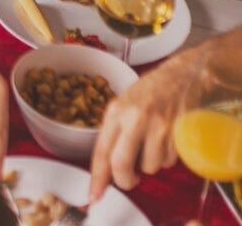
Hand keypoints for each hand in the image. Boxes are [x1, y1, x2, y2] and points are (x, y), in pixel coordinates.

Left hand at [88, 53, 184, 199]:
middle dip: (124, 180)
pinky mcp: (178, 133)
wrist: (179, 76)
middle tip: (129, 180)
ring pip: (149, 167)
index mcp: (115, 111)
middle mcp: (134, 118)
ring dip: (149, 165)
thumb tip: (107, 164)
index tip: (93, 194)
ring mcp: (157, 126)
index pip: (102, 150)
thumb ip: (114, 132)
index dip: (98, 176)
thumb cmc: (148, 92)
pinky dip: (166, 158)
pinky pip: (168, 162)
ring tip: (151, 146)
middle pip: (121, 164)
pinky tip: (165, 140)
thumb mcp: (122, 105)